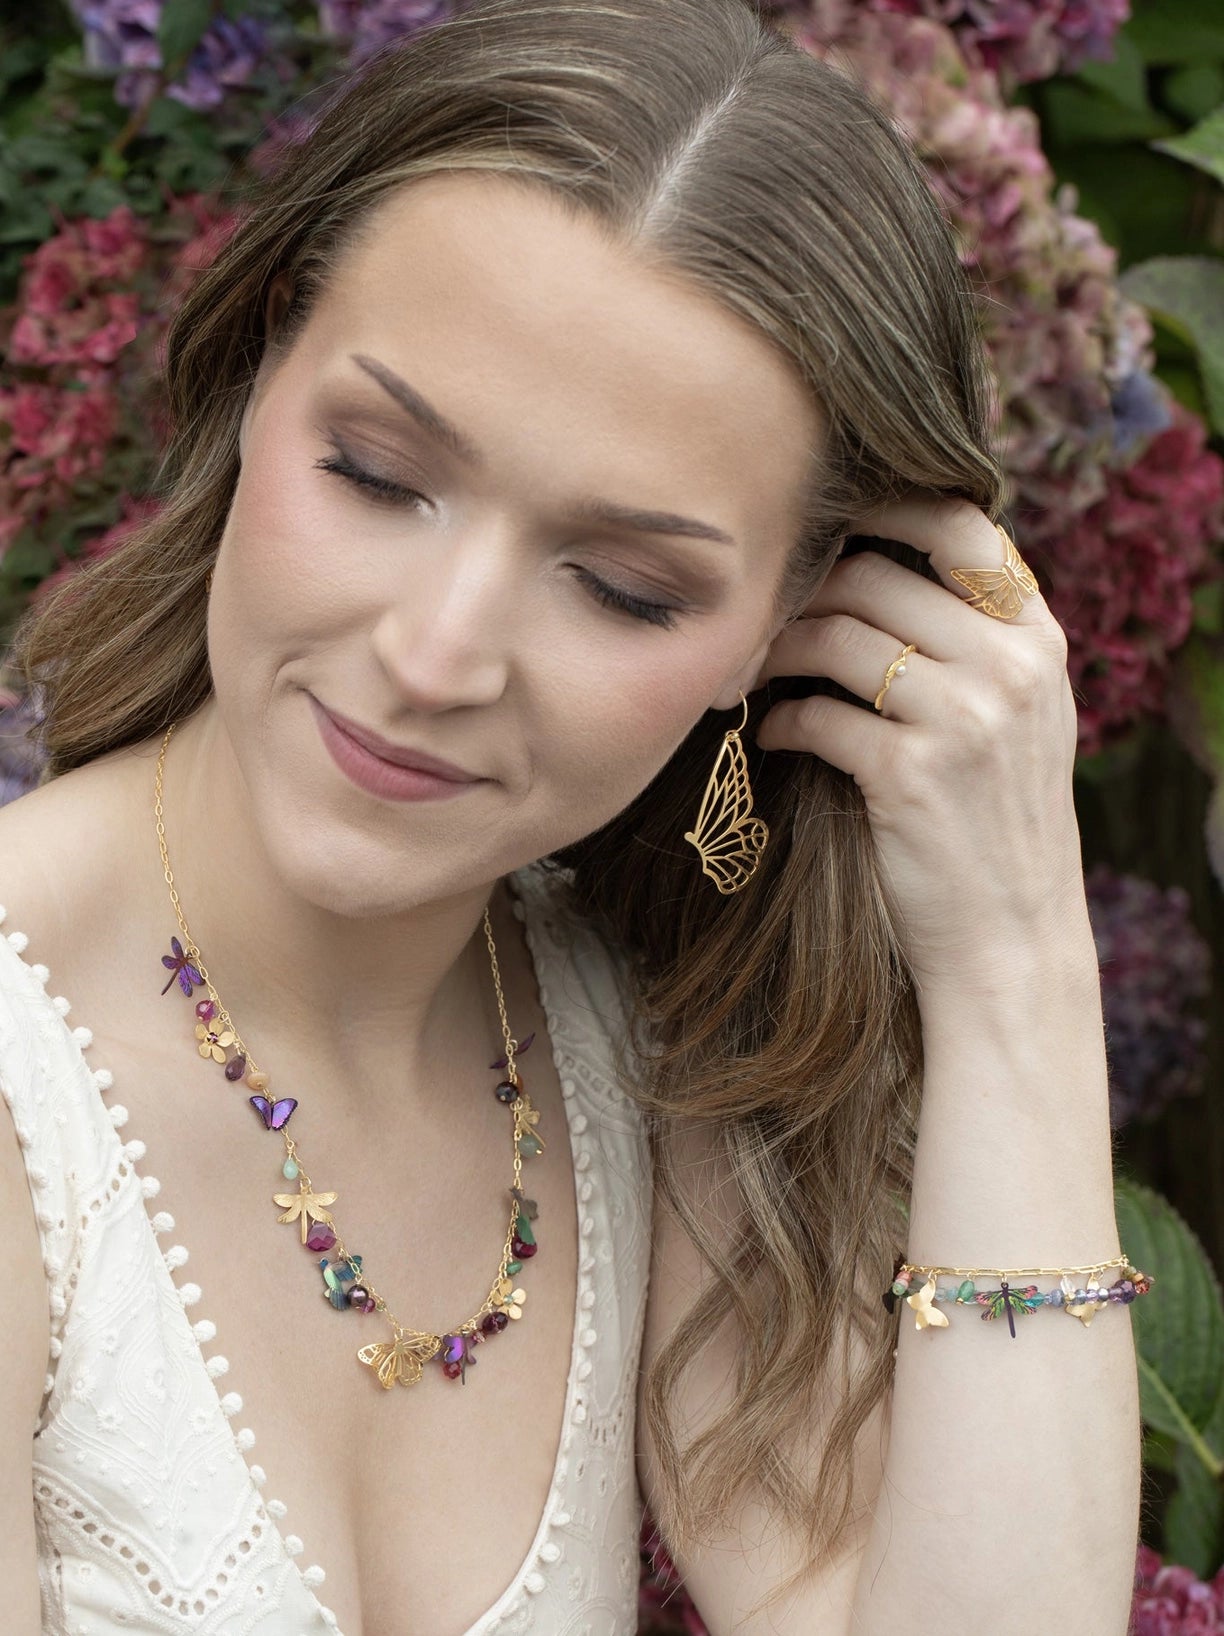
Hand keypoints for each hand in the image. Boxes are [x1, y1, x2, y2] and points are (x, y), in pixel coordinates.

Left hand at [753, 493, 1086, 987]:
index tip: (824, 524)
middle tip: (758, 617)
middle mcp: (1011, 666)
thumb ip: (972, 643)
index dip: (884, 508)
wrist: (1009, 938)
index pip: (962, 529)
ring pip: (835, 636)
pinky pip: (815, 713)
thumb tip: (874, 564)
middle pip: (875, 574)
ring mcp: (966, 718)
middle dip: (801, 590)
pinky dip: (781, 720)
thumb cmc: (992, 824)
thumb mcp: (1016, 719)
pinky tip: (776, 735)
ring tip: (749, 676)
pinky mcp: (911, 773)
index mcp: (1037, 640)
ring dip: (775, 652)